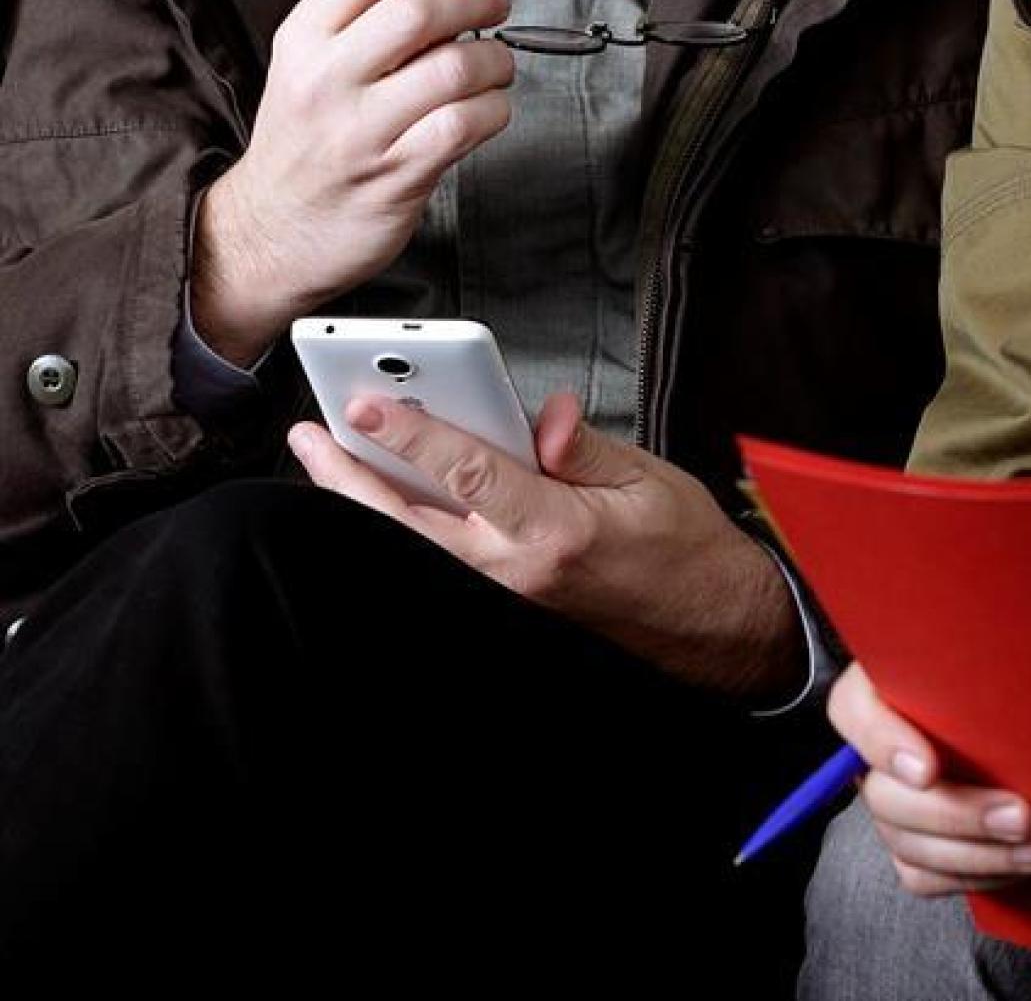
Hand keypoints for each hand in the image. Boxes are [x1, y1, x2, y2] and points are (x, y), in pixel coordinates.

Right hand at [193, 0, 514, 362]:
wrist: (269, 234)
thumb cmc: (307, 140)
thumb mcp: (318, 63)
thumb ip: (378, 13)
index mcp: (304, 36)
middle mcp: (327, 77)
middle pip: (421, 9)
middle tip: (496, 6)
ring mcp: (361, 129)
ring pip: (455, 67)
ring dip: (496, 60)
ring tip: (495, 66)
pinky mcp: (397, 175)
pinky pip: (467, 123)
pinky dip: (495, 109)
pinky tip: (487, 109)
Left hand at [287, 391, 803, 697]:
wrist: (715, 629)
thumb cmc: (688, 555)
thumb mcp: (648, 479)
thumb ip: (583, 446)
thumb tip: (541, 415)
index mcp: (555, 532)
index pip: (467, 473)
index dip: (411, 435)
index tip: (367, 404)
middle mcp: (517, 573)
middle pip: (410, 522)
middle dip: (350, 476)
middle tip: (311, 435)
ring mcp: (506, 599)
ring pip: (413, 549)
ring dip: (364, 507)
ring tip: (328, 464)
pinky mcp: (507, 608)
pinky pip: (440, 568)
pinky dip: (404, 536)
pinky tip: (384, 509)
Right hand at [826, 661, 1030, 896]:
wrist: (1008, 719)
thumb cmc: (991, 670)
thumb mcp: (979, 648)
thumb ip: (979, 650)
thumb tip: (1004, 640)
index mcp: (877, 690)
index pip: (853, 711)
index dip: (883, 744)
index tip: (928, 769)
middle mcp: (872, 753)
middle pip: (884, 797)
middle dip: (958, 814)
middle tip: (1022, 815)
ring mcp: (889, 805)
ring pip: (909, 846)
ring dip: (982, 856)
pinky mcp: (909, 848)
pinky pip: (926, 877)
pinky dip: (977, 876)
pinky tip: (1024, 864)